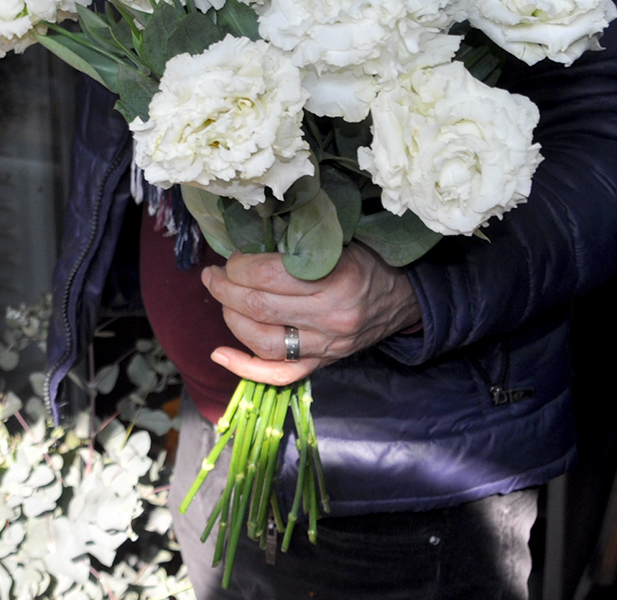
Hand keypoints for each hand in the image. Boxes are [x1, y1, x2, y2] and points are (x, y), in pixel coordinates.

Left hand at [200, 242, 421, 383]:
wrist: (403, 299)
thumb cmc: (366, 263)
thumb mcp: (338, 242)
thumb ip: (298, 245)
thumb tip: (246, 241)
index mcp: (337, 280)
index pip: (269, 277)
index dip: (239, 267)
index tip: (232, 259)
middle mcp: (331, 318)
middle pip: (259, 308)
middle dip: (225, 289)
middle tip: (213, 275)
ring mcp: (326, 346)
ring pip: (263, 342)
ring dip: (230, 319)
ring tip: (221, 299)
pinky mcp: (323, 364)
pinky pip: (280, 374)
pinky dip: (246, 368)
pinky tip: (220, 354)